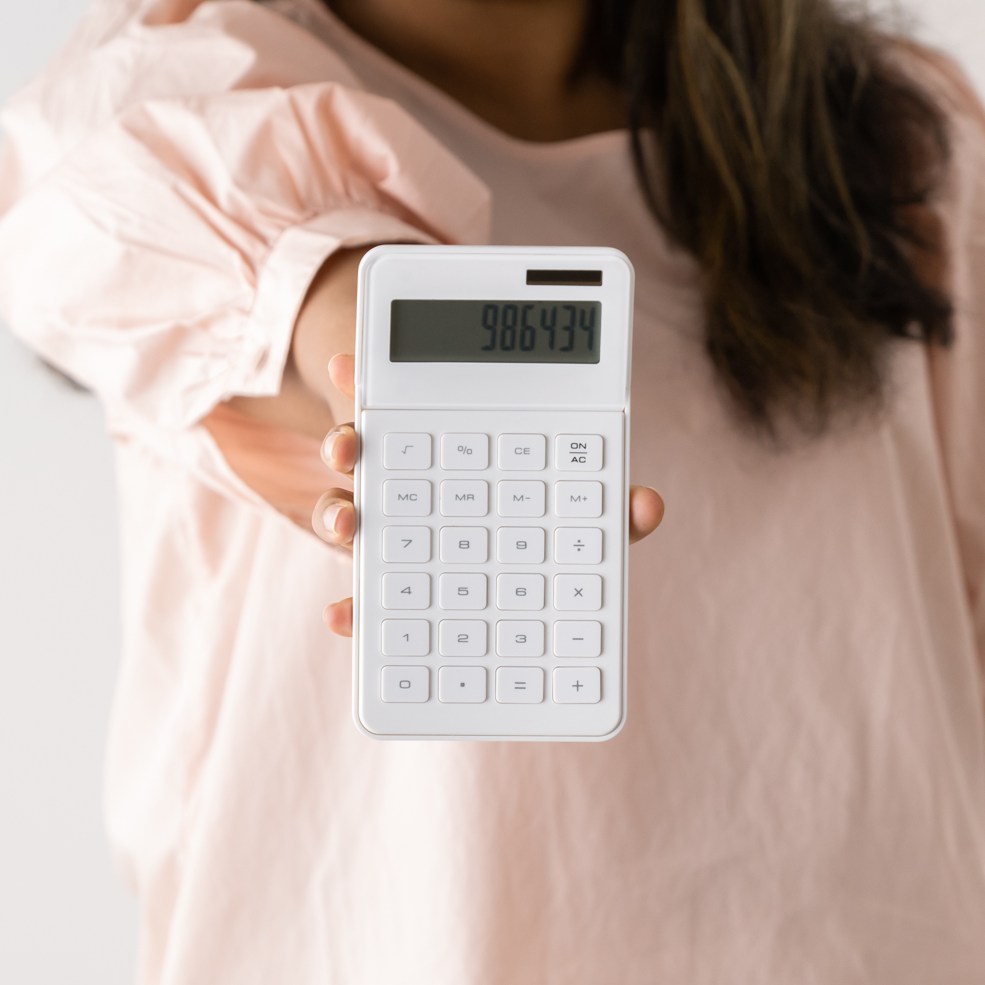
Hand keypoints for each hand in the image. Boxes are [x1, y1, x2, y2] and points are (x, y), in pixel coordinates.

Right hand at [312, 354, 665, 635]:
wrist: (522, 619)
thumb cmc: (554, 545)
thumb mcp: (587, 525)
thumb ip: (610, 513)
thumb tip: (647, 504)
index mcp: (447, 448)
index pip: (405, 404)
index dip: (370, 381)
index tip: (346, 366)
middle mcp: (409, 487)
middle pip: (363, 452)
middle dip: (344, 441)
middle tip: (347, 443)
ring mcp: (394, 542)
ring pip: (350, 515)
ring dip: (337, 514)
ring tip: (349, 524)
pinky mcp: (389, 599)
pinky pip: (361, 599)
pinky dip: (348, 608)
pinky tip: (344, 615)